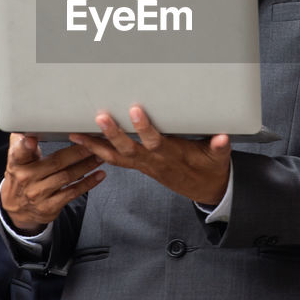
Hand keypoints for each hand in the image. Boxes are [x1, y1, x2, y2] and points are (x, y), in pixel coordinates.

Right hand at [1, 134, 104, 232]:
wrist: (18, 210)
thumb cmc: (21, 177)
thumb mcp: (15, 160)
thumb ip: (21, 142)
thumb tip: (25, 122)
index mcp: (17, 163)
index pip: (20, 152)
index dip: (25, 146)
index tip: (31, 139)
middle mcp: (27, 178)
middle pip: (56, 162)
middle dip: (78, 151)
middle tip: (94, 142)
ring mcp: (39, 194)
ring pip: (67, 176)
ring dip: (87, 165)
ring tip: (101, 155)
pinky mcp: (50, 206)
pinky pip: (72, 192)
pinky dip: (88, 183)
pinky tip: (99, 175)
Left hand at [69, 106, 231, 205]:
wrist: (205, 189)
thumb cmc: (211, 168)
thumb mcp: (219, 159)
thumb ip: (219, 147)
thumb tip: (223, 137)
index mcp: (172, 156)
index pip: (156, 142)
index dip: (145, 128)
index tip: (135, 110)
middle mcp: (154, 161)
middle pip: (129, 149)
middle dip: (112, 134)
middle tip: (100, 117)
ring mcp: (144, 165)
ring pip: (116, 157)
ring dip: (96, 146)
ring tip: (76, 134)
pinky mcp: (140, 166)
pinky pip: (115, 160)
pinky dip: (98, 152)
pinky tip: (83, 142)